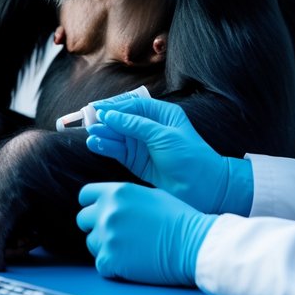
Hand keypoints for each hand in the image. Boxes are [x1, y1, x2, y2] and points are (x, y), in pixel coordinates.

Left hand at [76, 183, 215, 285]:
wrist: (194, 245)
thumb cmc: (178, 220)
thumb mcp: (148, 194)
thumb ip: (122, 198)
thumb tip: (107, 203)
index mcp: (116, 192)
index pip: (85, 196)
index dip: (93, 205)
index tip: (101, 214)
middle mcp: (107, 211)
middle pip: (83, 220)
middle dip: (96, 227)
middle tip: (118, 236)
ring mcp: (106, 236)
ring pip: (91, 243)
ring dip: (105, 247)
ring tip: (129, 250)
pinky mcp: (109, 260)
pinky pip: (101, 264)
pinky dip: (113, 267)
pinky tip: (132, 264)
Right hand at [85, 95, 253, 214]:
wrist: (205, 188)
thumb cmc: (191, 157)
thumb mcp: (163, 135)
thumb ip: (135, 125)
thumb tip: (110, 115)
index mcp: (162, 115)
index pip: (133, 105)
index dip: (115, 106)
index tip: (97, 109)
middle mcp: (151, 129)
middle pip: (122, 120)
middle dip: (106, 121)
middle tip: (90, 122)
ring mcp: (143, 146)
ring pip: (118, 137)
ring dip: (104, 135)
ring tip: (91, 135)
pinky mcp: (138, 163)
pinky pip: (118, 152)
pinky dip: (106, 148)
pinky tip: (95, 144)